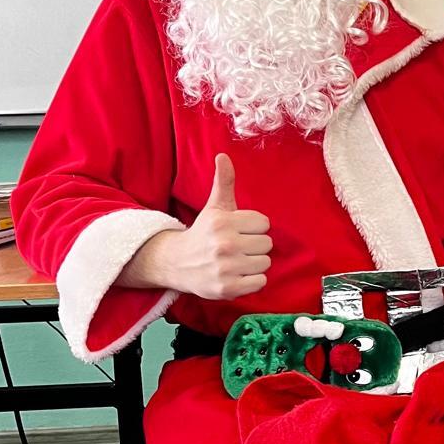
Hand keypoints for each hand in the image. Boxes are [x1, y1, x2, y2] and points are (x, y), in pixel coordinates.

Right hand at [121, 154, 272, 299]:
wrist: (176, 263)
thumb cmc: (203, 233)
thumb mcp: (214, 207)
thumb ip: (224, 182)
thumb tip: (223, 155)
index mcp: (223, 222)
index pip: (264, 223)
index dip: (254, 227)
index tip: (238, 230)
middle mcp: (225, 244)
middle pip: (267, 244)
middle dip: (255, 245)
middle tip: (237, 247)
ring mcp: (226, 268)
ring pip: (265, 263)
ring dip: (254, 264)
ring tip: (237, 261)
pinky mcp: (227, 288)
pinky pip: (260, 282)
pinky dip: (252, 281)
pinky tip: (237, 275)